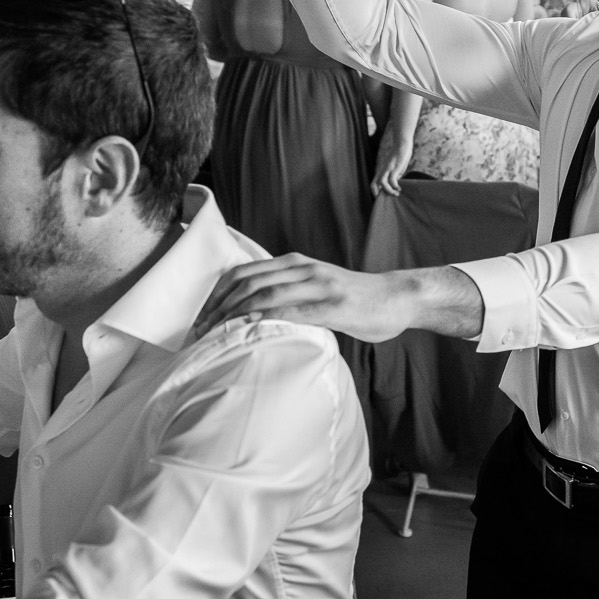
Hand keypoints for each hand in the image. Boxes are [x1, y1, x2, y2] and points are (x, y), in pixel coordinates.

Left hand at [197, 255, 419, 341]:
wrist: (398, 298)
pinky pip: (294, 310)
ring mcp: (319, 285)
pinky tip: (250, 329)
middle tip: (200, 331)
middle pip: (247, 281)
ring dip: (235, 314)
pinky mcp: (335, 306)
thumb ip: (291, 294)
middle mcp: (303, 269)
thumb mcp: (317, 288)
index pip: (243, 272)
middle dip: (218, 307)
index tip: (201, 317)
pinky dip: (266, 317)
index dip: (217, 294)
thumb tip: (256, 314)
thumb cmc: (357, 299)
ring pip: (265, 292)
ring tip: (216, 334)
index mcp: (295, 264)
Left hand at [372, 132, 413, 196]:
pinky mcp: (394, 167)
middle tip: (386, 200)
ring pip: (382, 183)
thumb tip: (395, 185)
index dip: (375, 193)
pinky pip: (391, 179)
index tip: (382, 199)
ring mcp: (387, 169)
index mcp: (381, 171)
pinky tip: (399, 187)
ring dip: (389, 191)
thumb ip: (394, 177)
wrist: (402, 145)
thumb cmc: (400, 157)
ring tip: (396, 194)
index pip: (373, 184)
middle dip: (378, 194)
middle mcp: (382, 171)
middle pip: (373, 185)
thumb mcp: (396, 169)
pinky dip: (395, 186)